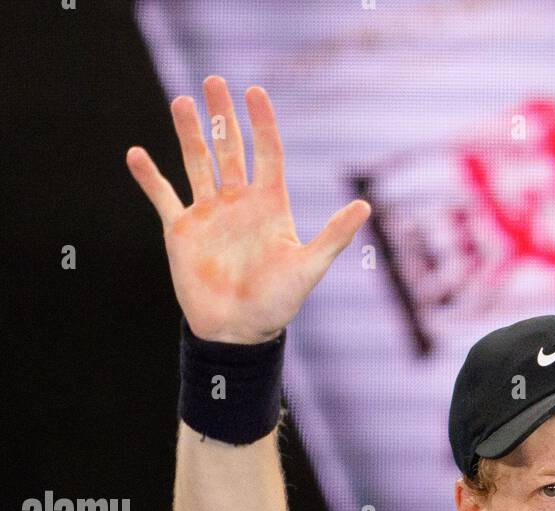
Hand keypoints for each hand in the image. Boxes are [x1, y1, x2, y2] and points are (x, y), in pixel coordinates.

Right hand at [126, 75, 369, 343]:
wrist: (237, 333)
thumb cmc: (276, 304)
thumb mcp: (308, 268)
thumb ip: (333, 236)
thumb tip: (365, 206)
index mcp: (268, 205)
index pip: (266, 153)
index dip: (261, 122)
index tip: (254, 91)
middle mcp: (238, 203)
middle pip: (229, 148)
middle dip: (222, 116)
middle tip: (214, 80)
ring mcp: (208, 214)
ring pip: (196, 162)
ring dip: (188, 133)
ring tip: (181, 102)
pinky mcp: (181, 231)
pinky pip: (163, 196)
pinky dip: (149, 176)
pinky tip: (136, 154)